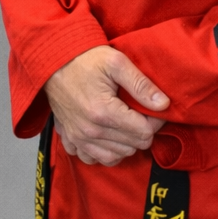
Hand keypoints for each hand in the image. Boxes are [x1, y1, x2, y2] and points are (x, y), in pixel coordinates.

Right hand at [45, 46, 168, 166]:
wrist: (53, 62)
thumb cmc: (85, 59)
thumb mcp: (116, 63)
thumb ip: (141, 84)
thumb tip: (164, 104)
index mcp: (104, 112)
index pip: (144, 133)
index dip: (155, 121)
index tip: (154, 108)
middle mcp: (91, 131)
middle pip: (133, 146)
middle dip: (142, 130)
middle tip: (140, 112)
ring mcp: (79, 138)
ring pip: (117, 156)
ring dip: (127, 143)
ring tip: (127, 123)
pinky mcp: (70, 140)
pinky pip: (93, 159)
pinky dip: (105, 152)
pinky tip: (109, 136)